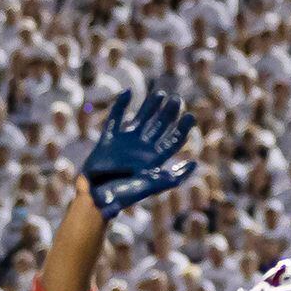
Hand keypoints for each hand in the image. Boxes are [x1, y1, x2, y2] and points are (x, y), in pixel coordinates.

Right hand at [81, 89, 197, 218]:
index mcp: (154, 161)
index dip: (182, 129)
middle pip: (159, 127)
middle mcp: (141, 150)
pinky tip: (127, 93)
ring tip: (159, 93)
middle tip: (176, 99)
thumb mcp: (151, 186)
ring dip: (150, 107)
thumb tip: (194, 164)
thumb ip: (172, 177)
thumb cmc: (123, 195)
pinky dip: (119, 106)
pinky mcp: (108, 140)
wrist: (96, 197)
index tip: (190, 116)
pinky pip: (115, 119)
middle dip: (169, 114)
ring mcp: (125, 144)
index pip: (172, 141)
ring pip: (140, 120)